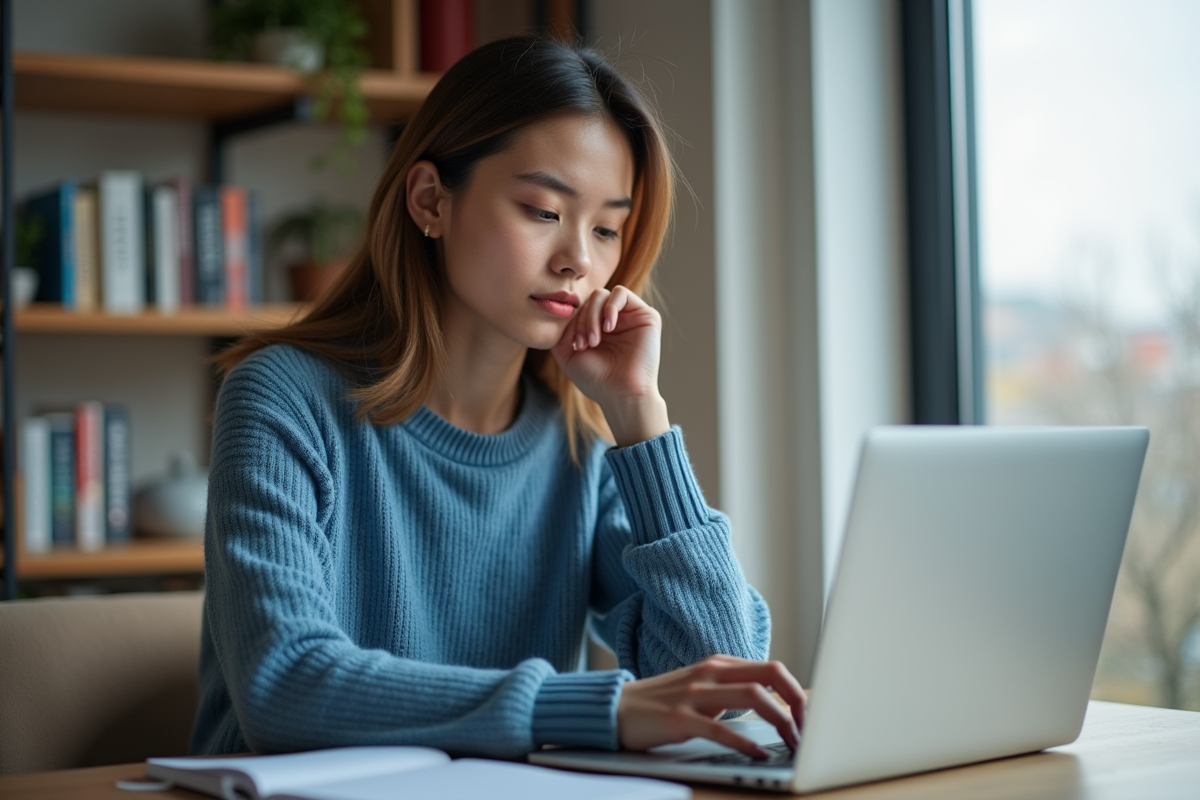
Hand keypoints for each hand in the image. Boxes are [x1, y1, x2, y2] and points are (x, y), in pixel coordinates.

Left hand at [550, 285, 669, 446]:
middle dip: (583, 320)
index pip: (579, 309)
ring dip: (593, 315)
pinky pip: (621, 293)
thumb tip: (565, 309)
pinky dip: (610, 307)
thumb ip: (561, 330)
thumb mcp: (567, 354)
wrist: (621, 394)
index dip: (573, 322)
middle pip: (589, 300)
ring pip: (602, 295)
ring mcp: (630, 317)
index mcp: (597, 328)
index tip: (575, 345)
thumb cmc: (597, 380)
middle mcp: (614, 321)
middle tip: (586, 344)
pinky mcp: (646, 315)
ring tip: (596, 339)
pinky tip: (609, 327)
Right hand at [617, 655, 806, 757]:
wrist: (615, 708)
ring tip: (792, 744)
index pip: (772, 669)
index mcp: (719, 665)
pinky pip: (720, 728)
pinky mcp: (678, 718)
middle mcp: (710, 672)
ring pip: (752, 697)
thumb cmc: (662, 703)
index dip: (798, 693)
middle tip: (809, 732)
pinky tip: (758, 754)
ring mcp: (694, 693)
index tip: (811, 719)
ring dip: (781, 722)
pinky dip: (744, 742)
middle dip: (798, 703)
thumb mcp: (703, 689)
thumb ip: (733, 691)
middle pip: (770, 675)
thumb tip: (776, 707)